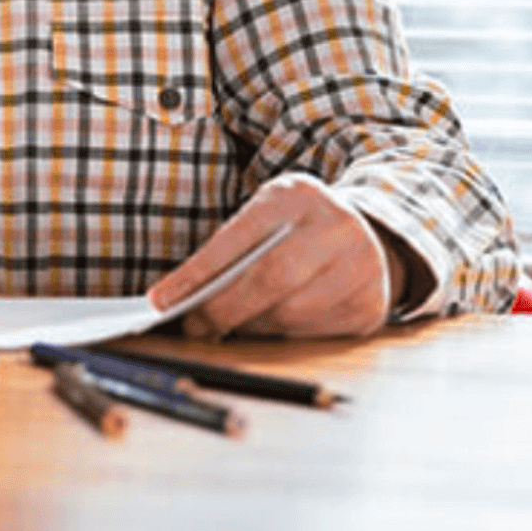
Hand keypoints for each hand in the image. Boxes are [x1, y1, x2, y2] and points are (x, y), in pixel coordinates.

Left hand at [147, 172, 402, 338]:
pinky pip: (312, 334)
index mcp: (297, 195)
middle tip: (194, 326)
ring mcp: (362, 268)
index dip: (196, 274)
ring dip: (250, 325)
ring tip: (226, 324)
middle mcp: (337, 227)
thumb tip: (183, 298)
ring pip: (290, 313)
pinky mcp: (371, 306)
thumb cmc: (295, 227)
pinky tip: (265, 327)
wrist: (365, 233)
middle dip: (222, 309)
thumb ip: (231, 247)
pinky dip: (280, 335)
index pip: (237, 238)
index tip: (160, 300)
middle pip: (270, 278)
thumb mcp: (266, 216)